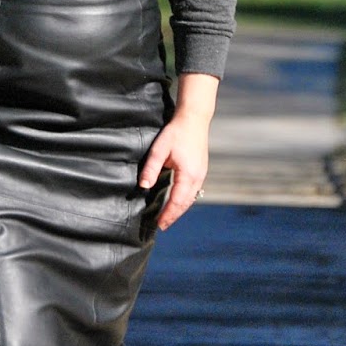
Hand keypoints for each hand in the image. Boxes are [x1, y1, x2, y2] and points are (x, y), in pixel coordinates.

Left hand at [138, 111, 208, 230]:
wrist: (194, 119)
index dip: (168, 214)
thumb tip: (143, 186)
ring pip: (191, 198)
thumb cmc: (176, 133)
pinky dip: (185, 200)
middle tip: (162, 226)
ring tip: (168, 217)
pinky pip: (193, 191)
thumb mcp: (159, 149)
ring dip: (180, 209)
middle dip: (174, 215)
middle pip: (186, 203)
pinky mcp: (201, 170)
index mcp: (188, 174)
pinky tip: (177, 202)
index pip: (177, 201)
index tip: (159, 224)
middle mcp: (197, 177)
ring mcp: (201, 174)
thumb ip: (151, 168)